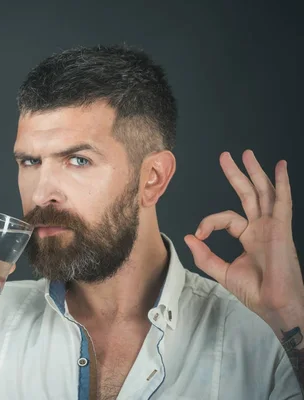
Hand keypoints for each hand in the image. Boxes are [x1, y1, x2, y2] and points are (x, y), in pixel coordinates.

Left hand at [184, 150, 303, 327]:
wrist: (275, 306)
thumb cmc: (256, 293)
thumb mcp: (222, 272)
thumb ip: (205, 256)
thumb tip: (189, 237)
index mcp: (248, 237)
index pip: (225, 218)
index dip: (208, 222)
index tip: (198, 236)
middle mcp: (261, 228)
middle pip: (247, 194)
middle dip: (236, 175)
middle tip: (226, 156)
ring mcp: (272, 227)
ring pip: (263, 193)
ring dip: (255, 172)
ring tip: (246, 154)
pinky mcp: (281, 229)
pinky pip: (282, 202)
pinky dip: (281, 184)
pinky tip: (280, 167)